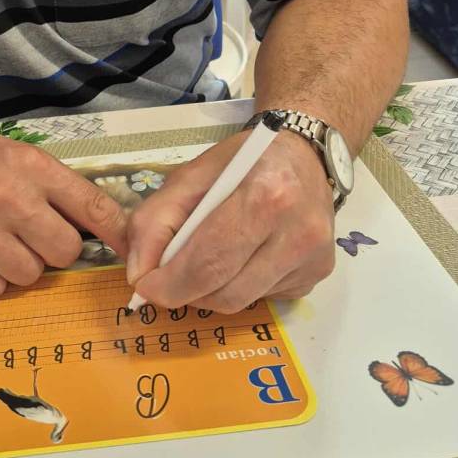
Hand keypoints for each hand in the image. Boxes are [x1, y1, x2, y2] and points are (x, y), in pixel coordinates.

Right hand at [0, 115, 127, 298]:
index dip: (117, 235)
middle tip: (31, 237)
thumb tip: (92, 220)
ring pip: (29, 276)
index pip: (93, 207)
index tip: (128, 249)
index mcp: (28, 167)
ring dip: (18, 266)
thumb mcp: (7, 151)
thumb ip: (48, 183)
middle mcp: (8, 199)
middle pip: (64, 252)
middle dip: (53, 250)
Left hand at [125, 130, 335, 311]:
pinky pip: (263, 298)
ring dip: (211, 292)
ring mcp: (313, 258)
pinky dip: (240, 286)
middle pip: (224, 293)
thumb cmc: (243, 161)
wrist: (304, 154)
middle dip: (185, 293)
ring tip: (207, 260)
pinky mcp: (318, 274)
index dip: (169, 284)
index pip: (207, 262)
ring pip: (241, 303)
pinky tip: (244, 255)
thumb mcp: (189, 176)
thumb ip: (154, 221)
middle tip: (167, 279)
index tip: (146, 285)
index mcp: (265, 196)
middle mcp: (298, 231)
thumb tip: (139, 275)